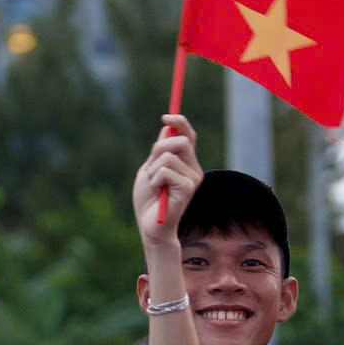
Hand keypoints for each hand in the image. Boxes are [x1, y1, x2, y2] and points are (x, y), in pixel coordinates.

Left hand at [133, 114, 200, 245]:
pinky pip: (166, 170)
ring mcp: (193, 178)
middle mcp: (194, 169)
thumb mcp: (150, 169)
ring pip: (169, 155)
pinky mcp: (189, 188)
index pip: (188, 135)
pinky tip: (158, 193)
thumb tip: (167, 128)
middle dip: (159, 148)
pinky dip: (154, 180)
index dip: (179, 122)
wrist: (151, 226)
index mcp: (186, 163)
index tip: (165, 117)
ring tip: (154, 186)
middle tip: (150, 167)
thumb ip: (159, 151)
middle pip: (181, 140)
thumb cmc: (149, 200)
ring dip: (153, 170)